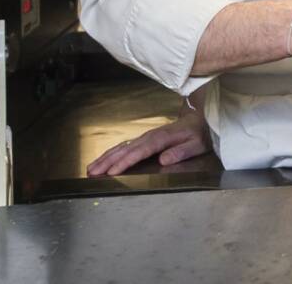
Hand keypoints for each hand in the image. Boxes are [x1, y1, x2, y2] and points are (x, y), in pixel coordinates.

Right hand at [86, 106, 209, 176]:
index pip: (140, 152)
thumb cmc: (199, 133)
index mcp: (162, 138)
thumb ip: (181, 151)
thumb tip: (164, 160)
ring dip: (106, 157)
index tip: (112, 171)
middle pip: (126, 149)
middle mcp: (150, 137)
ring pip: (122, 147)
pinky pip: (125, 146)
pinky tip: (104, 160)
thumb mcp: (197, 144)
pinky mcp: (144, 139)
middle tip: (93, 173)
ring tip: (91, 168)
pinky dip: (112, 153)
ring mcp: (146, 137)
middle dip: (108, 161)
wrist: (200, 119)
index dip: (125, 162)